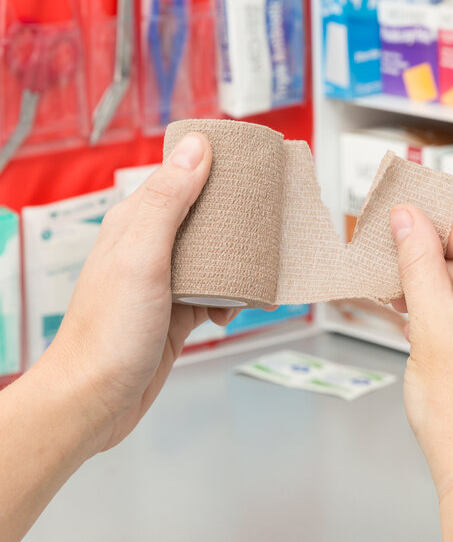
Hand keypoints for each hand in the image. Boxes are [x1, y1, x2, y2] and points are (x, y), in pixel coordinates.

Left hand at [43, 133, 237, 452]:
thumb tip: (197, 148)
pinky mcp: (176, 310)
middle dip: (234, 222)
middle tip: (262, 228)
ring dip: (236, 266)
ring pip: (212, 257)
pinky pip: (213, 292)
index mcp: (136, 222)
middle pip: (202, 217)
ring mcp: (163, 280)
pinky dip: (229, 299)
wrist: (95, 400)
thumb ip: (168, 201)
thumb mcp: (142, 256)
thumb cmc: (109, 332)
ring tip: (251, 279)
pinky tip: (231, 313)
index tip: (250, 170)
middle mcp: (149, 246)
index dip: (215, 169)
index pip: (180, 178)